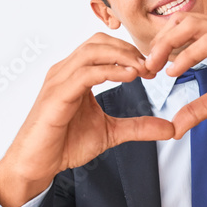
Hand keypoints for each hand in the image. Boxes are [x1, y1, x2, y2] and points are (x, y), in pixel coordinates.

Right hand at [0, 33, 174, 206]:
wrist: (36, 164)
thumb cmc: (65, 144)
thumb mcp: (110, 133)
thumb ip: (138, 127)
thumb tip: (170, 129)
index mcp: (76, 74)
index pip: (103, 46)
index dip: (130, 51)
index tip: (153, 67)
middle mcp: (65, 71)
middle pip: (99, 42)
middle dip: (129, 49)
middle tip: (152, 66)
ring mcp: (59, 80)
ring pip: (92, 52)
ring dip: (123, 57)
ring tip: (144, 70)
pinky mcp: (56, 95)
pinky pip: (85, 74)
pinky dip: (110, 71)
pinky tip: (130, 76)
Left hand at [143, 14, 206, 137]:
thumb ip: (198, 108)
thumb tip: (175, 127)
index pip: (180, 29)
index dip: (160, 45)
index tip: (148, 68)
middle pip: (180, 21)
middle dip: (158, 42)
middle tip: (145, 67)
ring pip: (191, 24)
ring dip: (168, 45)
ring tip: (156, 68)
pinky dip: (189, 53)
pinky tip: (176, 70)